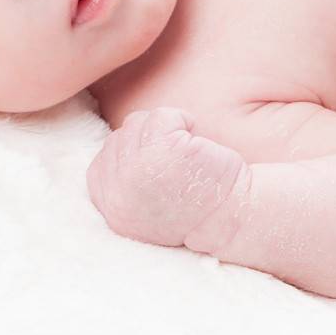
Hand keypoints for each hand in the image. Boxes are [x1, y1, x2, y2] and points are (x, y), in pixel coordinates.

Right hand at [85, 108, 248, 247]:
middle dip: (150, 141)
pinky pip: (162, 116)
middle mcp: (116, 191)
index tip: (163, 171)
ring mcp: (135, 170)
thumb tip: (116, 139)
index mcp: (109, 206)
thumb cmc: (192, 207)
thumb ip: (122, 180)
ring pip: (138, 123)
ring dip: (168, 132)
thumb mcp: (141, 204)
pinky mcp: (160, 150)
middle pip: (119, 136)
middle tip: (178, 166)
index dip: (136, 155)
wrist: (231, 218)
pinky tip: (197, 145)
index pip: (104, 158)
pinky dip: (183, 121)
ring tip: (187, 157)